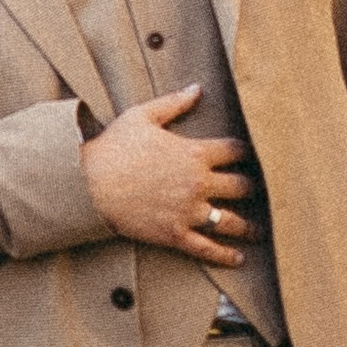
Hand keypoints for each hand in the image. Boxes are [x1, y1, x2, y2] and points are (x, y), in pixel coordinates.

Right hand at [81, 87, 261, 264]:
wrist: (88, 183)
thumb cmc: (113, 147)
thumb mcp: (143, 116)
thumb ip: (174, 103)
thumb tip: (197, 88)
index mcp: (195, 153)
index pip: (235, 151)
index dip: (246, 153)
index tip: (251, 157)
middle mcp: (198, 183)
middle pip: (240, 187)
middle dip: (251, 188)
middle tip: (258, 193)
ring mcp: (188, 211)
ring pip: (230, 221)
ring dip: (248, 226)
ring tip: (258, 231)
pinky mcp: (174, 234)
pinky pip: (206, 248)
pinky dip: (224, 255)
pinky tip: (237, 258)